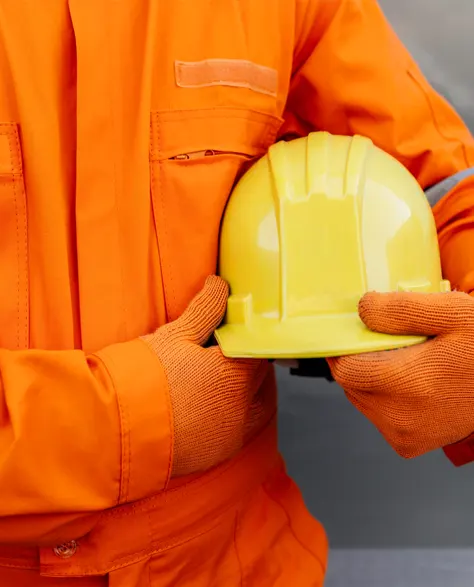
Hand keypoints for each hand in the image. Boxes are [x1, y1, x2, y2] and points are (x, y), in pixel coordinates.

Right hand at [142, 276, 270, 476]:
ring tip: (221, 381)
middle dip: (248, 364)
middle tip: (227, 354)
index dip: (247, 338)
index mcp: (235, 374)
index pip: (258, 349)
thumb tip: (220, 284)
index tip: (234, 333)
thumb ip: (205, 309)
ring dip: (246, 393)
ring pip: (254, 407)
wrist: (114, 431)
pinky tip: (209, 407)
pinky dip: (231, 416)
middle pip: (259, 379)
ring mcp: (230, 435)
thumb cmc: (143, 378)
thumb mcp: (174, 336)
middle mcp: (241, 408)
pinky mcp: (216, 455)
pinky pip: (236, 430)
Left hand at [328, 291, 473, 457]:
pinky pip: (377, 416)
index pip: (345, 369)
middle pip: (351, 385)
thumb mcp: (451, 313)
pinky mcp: (409, 445)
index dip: (343, 348)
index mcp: (408, 385)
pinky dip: (381, 398)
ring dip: (369, 379)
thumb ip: (401, 310)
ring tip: (400, 362)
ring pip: (360, 400)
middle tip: (383, 343)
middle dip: (358, 361)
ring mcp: (404, 435)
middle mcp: (400, 418)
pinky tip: (407, 384)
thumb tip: (362, 309)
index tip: (353, 333)